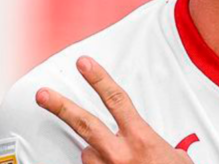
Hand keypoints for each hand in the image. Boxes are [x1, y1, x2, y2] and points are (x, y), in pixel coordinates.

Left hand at [36, 56, 192, 163]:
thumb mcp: (175, 158)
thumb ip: (157, 145)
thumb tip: (156, 146)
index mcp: (141, 139)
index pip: (116, 100)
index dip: (98, 79)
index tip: (84, 64)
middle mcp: (120, 153)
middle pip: (84, 123)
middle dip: (60, 106)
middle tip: (43, 95)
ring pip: (87, 152)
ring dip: (94, 151)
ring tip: (111, 158)